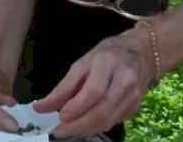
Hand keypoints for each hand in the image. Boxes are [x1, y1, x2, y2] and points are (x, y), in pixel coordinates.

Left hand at [36, 28, 154, 137]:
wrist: (140, 53)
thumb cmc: (106, 56)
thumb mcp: (82, 64)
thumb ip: (63, 88)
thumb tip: (41, 108)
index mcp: (108, 64)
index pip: (93, 92)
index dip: (75, 108)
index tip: (59, 117)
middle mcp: (125, 81)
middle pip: (101, 111)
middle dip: (77, 125)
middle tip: (59, 130)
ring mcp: (133, 96)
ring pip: (107, 121)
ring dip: (84, 129)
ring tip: (68, 129)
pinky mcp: (135, 108)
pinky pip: (112, 123)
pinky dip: (95, 127)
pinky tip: (83, 125)